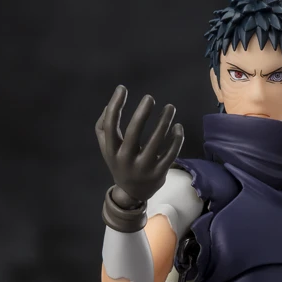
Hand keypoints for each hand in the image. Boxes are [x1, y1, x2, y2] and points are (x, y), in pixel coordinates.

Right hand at [95, 85, 183, 204]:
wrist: (132, 193)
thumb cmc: (120, 162)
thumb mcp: (107, 147)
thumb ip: (103, 126)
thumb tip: (109, 105)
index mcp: (112, 151)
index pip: (110, 125)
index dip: (114, 105)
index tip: (122, 88)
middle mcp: (126, 160)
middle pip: (133, 133)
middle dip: (142, 113)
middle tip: (149, 98)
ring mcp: (143, 168)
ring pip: (156, 142)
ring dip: (164, 122)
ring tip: (170, 107)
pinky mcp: (159, 174)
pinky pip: (170, 154)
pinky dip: (176, 139)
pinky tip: (178, 127)